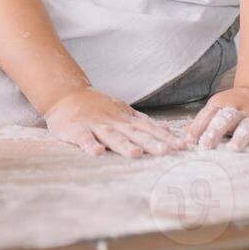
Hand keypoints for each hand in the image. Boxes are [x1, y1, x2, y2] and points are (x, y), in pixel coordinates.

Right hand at [43, 87, 188, 157]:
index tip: (183, 147)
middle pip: (135, 133)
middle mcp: (113, 121)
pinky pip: (84, 139)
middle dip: (151, 142)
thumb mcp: (123, 111)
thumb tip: (169, 131)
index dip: (166, 137)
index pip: (150, 128)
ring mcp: (95, 125)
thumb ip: (143, 123)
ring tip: (136, 154)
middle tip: (167, 151)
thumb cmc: (97, 107)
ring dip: (123, 144)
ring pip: (112, 136)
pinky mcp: (76, 130)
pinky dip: (90, 145)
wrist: (66, 95)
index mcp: (126, 119)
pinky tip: (97, 153)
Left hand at [185, 86, 248, 151]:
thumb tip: (182, 141)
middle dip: (215, 131)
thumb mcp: (217, 109)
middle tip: (205, 146)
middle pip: (226, 118)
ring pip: (248, 126)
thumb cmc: (235, 107)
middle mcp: (240, 109)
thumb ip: (200, 124)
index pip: (208, 115)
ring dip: (240, 137)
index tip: (189, 142)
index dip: (198, 128)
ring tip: (233, 149)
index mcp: (222, 104)